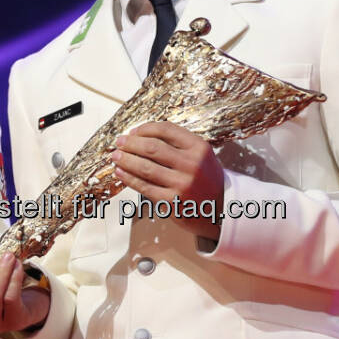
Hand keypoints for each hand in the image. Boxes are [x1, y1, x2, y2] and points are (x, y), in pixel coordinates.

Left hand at [111, 122, 224, 239]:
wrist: (222, 209)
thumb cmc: (207, 179)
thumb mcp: (201, 156)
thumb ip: (178, 145)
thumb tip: (141, 136)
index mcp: (198, 148)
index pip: (166, 130)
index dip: (145, 128)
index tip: (133, 131)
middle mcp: (191, 164)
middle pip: (152, 147)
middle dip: (131, 143)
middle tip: (119, 142)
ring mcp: (182, 184)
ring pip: (145, 167)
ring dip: (126, 160)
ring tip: (115, 156)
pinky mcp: (172, 202)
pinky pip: (144, 187)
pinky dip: (129, 178)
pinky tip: (121, 173)